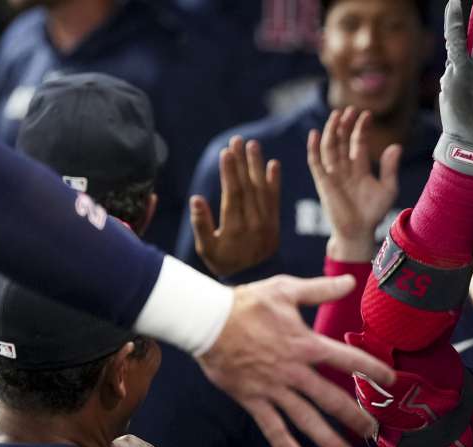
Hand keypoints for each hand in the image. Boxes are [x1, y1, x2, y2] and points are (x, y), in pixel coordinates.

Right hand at [190, 136, 281, 276]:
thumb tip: (196, 198)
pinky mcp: (275, 223)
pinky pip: (275, 199)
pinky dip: (275, 182)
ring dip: (258, 166)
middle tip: (237, 140)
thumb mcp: (207, 249)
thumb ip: (201, 224)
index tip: (226, 152)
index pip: (233, 194)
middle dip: (242, 162)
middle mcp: (254, 222)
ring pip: (262, 189)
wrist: (254, 280)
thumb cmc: (224, 263)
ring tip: (253, 145)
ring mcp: (267, 222)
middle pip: (248, 187)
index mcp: (235, 227)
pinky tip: (274, 165)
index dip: (230, 172)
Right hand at [196, 274, 394, 446]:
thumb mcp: (286, 289)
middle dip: (354, 416)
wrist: (205, 321)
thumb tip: (350, 281)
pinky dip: (283, 444)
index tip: (391, 381)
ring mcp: (273, 388)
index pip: (348, 360)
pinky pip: (270, 426)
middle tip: (373, 430)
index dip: (372, 370)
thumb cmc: (247, 303)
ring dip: (326, 439)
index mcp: (306, 344)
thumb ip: (321, 289)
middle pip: (331, 398)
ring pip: (305, 418)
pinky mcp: (252, 398)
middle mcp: (294, 371)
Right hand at [308, 107, 400, 261]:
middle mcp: (345, 167)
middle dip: (346, 125)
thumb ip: (389, 168)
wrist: (359, 232)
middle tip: (351, 109)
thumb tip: (396, 146)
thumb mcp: (387, 188)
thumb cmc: (373, 212)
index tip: (367, 114)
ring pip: (329, 146)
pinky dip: (313, 148)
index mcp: (360, 167)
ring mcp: (333, 173)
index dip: (362, 128)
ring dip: (331, 130)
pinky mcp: (322, 181)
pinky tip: (314, 134)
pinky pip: (315, 162)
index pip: (358, 142)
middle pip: (342, 140)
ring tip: (336, 115)